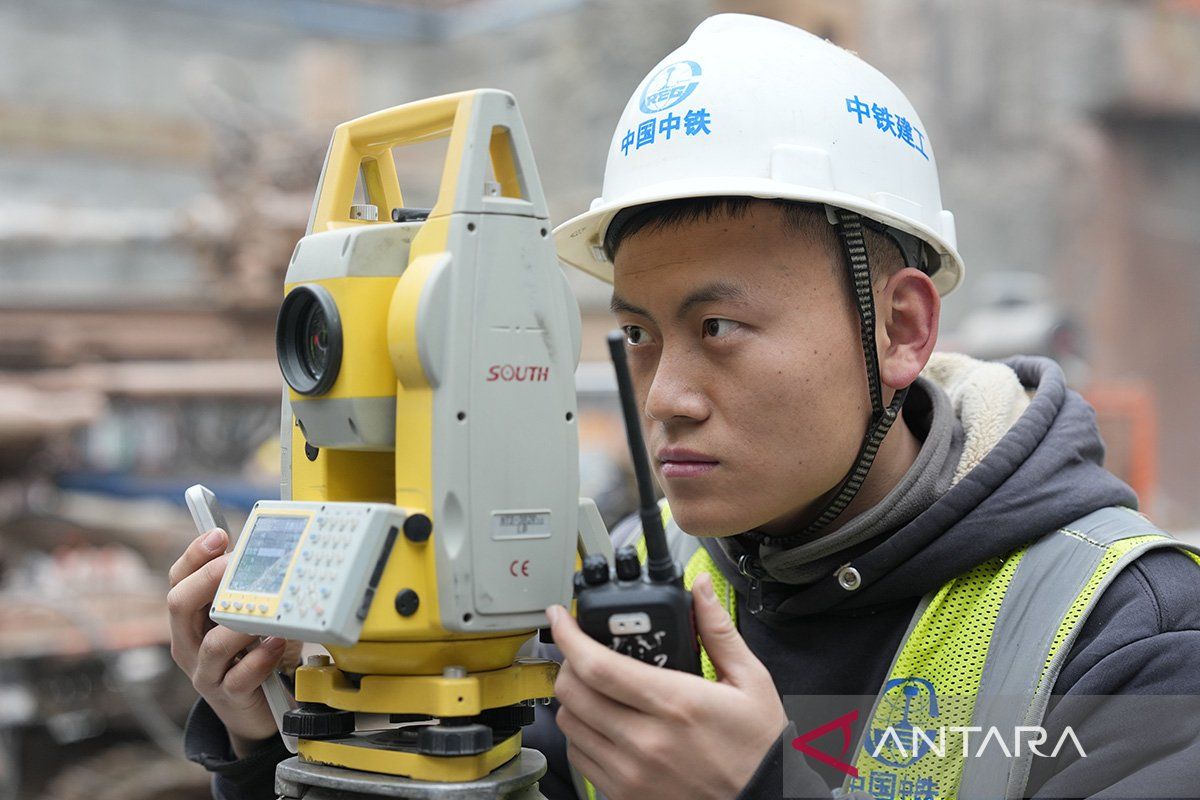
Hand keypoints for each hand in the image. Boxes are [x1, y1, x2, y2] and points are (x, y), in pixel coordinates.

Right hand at [166, 528, 298, 757]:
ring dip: (238, 624)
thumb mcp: (250, 618)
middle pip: (179, 605)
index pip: (179, 580)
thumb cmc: (256, 655)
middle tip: (233, 563)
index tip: (218, 535)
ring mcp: (206, 672)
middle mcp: (189, 644)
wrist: (258, 711)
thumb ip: (253, 590)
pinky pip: (239, 678)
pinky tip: (277, 644)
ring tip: (263, 611)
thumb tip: (273, 549)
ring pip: (209, 645)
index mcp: (191, 619)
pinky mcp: (228, 696)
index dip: (194, 555)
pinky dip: (259, 659)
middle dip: (206, 579)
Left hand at [548, 572, 787, 799]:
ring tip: (593, 686)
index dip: (569, 636)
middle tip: (580, 650)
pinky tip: (603, 721)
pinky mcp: (625, 795)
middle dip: (567, 662)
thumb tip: (701, 589)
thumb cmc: (758, 747)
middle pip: (573, 693)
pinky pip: (580, 758)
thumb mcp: (751, 681)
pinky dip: (581, 734)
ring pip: (569, 725)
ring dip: (573, 698)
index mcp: (676, 704)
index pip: (599, 666)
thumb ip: (718, 631)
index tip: (561, 618)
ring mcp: (632, 772)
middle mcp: (647, 741)